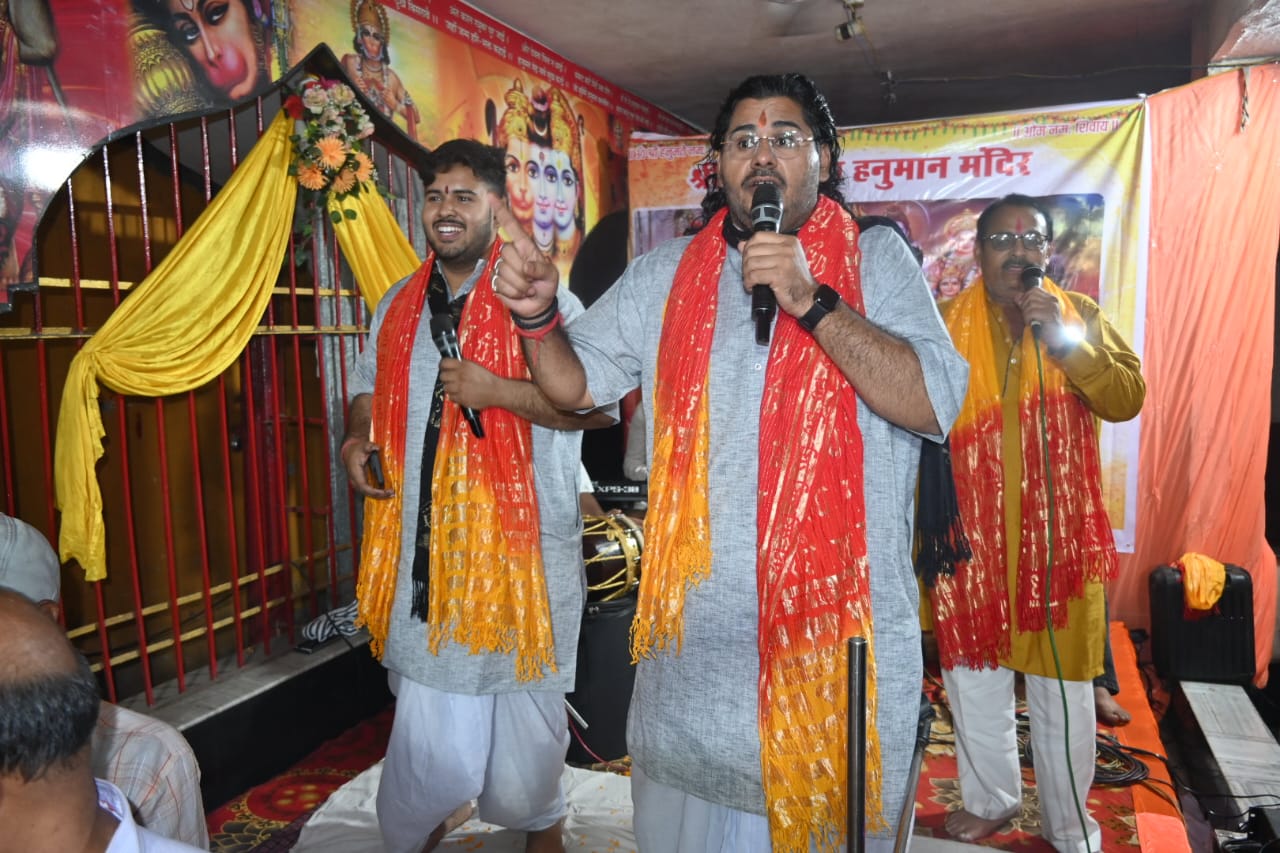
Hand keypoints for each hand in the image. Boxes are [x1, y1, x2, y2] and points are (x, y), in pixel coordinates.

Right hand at [341, 438, 393, 498]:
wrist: (350, 451)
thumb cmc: (356, 450)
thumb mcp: (363, 446)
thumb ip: (370, 446)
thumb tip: (377, 448)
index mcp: (355, 472)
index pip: (364, 487)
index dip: (374, 491)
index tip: (384, 492)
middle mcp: (355, 480)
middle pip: (367, 492)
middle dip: (379, 495)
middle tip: (391, 493)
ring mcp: (357, 482)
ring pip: (367, 493)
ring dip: (379, 495)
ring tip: (390, 494)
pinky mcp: (361, 482)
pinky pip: (368, 491)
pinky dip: (377, 493)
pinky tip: (385, 492)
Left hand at [438, 358, 504, 409]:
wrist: (496, 391)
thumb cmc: (487, 378)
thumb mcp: (475, 366)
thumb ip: (462, 366)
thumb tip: (451, 367)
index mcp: (463, 365)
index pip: (444, 363)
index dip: (443, 366)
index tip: (444, 368)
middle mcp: (460, 376)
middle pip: (442, 376)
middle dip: (446, 378)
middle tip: (451, 379)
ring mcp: (459, 388)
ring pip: (446, 388)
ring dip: (450, 388)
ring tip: (458, 388)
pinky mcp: (461, 398)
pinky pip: (451, 397)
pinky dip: (455, 396)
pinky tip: (462, 394)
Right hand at [490, 195, 558, 318]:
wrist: (538, 306)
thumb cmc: (546, 285)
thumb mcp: (551, 275)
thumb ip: (540, 269)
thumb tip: (526, 267)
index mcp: (525, 247)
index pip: (511, 226)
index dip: (501, 211)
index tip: (491, 196)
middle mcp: (511, 254)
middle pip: (507, 253)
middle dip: (523, 272)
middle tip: (532, 280)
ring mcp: (501, 268)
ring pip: (504, 272)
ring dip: (520, 286)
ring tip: (528, 288)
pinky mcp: (495, 282)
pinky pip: (501, 285)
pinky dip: (513, 294)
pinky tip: (519, 294)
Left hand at [740, 231, 819, 317]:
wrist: (808, 298)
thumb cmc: (795, 281)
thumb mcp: (782, 260)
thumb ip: (763, 250)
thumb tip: (741, 244)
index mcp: (789, 241)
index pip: (759, 236)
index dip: (748, 247)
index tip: (749, 259)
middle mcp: (787, 248)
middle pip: (752, 249)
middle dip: (745, 263)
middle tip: (749, 273)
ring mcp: (784, 261)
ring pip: (751, 262)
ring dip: (746, 274)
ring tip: (750, 281)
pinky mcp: (779, 275)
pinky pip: (754, 275)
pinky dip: (749, 283)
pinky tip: (752, 287)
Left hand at [1015, 287, 1067, 348]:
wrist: (1057, 339)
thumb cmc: (1045, 326)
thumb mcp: (1036, 312)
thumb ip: (1027, 304)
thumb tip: (1017, 297)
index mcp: (1051, 298)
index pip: (1034, 290)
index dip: (1025, 297)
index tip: (1024, 307)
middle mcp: (1053, 301)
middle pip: (1031, 296)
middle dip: (1025, 306)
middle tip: (1027, 316)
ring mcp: (1052, 307)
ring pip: (1030, 304)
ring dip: (1026, 314)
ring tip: (1030, 320)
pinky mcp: (1050, 315)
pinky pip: (1032, 312)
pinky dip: (1028, 318)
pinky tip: (1031, 323)